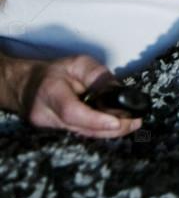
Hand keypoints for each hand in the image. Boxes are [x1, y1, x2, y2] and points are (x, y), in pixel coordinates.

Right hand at [10, 54, 143, 138]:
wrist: (25, 85)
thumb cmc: (53, 71)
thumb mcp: (77, 63)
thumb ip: (97, 76)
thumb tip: (119, 91)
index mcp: (50, 92)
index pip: (72, 112)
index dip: (96, 120)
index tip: (118, 122)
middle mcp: (46, 115)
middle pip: (81, 128)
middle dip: (111, 128)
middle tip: (135, 122)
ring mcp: (48, 129)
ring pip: (83, 134)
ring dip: (108, 132)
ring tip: (131, 124)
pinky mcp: (54, 135)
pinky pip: (80, 134)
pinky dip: (98, 131)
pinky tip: (115, 126)